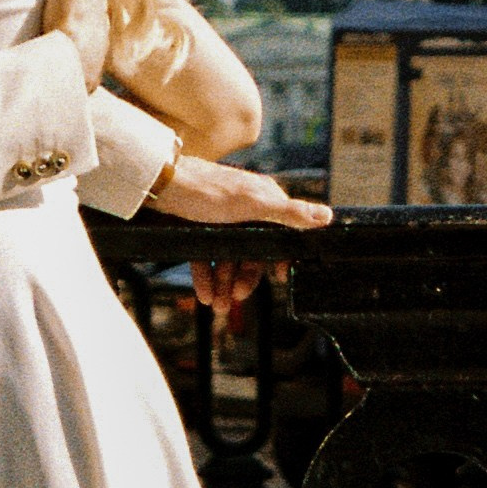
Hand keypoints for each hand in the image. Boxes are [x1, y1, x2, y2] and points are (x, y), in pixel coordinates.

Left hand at [149, 154, 331, 315]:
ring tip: (215, 304)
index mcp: (263, 200)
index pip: (281, 234)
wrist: (159, 183)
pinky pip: (206, 255)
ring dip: (223, 282)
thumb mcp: (252, 204)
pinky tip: (202, 293)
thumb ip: (289, 213)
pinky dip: (205, 275)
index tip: (278, 278)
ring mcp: (221, 219)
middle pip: (252, 250)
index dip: (278, 257)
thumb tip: (326, 217)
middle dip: (244, 278)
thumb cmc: (207, 191)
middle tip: (235, 299)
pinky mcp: (198, 226)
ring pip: (227, 257)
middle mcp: (244, 209)